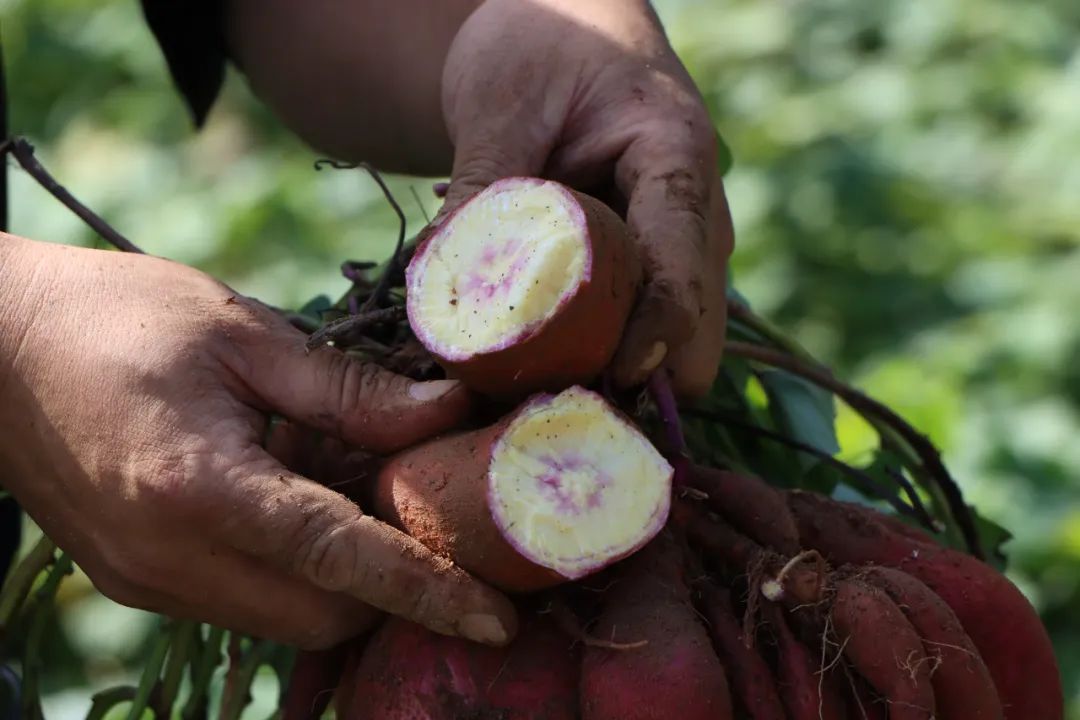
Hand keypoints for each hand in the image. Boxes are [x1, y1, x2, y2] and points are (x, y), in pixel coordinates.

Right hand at [0, 237, 515, 648]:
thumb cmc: (117, 317)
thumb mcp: (243, 334)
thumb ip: (348, 390)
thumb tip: (445, 414)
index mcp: (200, 489)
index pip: (340, 559)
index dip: (429, 590)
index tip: (497, 620)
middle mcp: (171, 560)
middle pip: (325, 615)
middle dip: (391, 581)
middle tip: (414, 501)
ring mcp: (148, 581)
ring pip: (287, 619)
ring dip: (341, 574)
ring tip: (345, 483)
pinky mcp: (138, 581)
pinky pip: (243, 601)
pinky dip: (292, 569)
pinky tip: (291, 492)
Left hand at [440, 0, 733, 396]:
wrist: (561, 26)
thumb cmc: (539, 43)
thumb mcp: (499, 101)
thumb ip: (485, 186)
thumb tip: (449, 282)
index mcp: (675, 158)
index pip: (685, 262)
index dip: (662, 330)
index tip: (618, 378)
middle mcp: (695, 214)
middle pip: (696, 325)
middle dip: (642, 375)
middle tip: (561, 409)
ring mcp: (674, 248)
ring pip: (670, 340)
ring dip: (615, 375)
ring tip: (538, 398)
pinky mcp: (643, 270)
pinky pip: (632, 330)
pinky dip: (594, 358)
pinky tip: (536, 373)